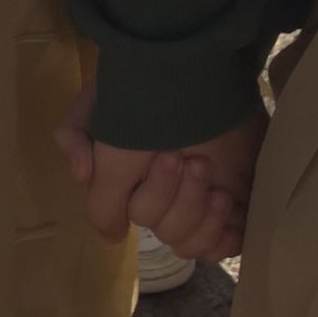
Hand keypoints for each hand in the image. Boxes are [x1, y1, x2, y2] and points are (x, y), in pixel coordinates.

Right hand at [56, 94, 263, 261]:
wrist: (203, 69)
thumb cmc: (145, 92)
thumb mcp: (94, 116)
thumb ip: (80, 158)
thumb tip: (103, 218)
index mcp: (131, 181)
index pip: (129, 219)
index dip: (151, 200)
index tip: (168, 159)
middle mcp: (165, 195)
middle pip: (165, 231)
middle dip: (179, 199)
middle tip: (193, 160)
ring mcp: (201, 202)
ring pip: (192, 242)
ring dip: (203, 216)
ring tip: (217, 187)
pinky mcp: (237, 205)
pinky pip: (225, 247)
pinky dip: (225, 237)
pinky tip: (228, 207)